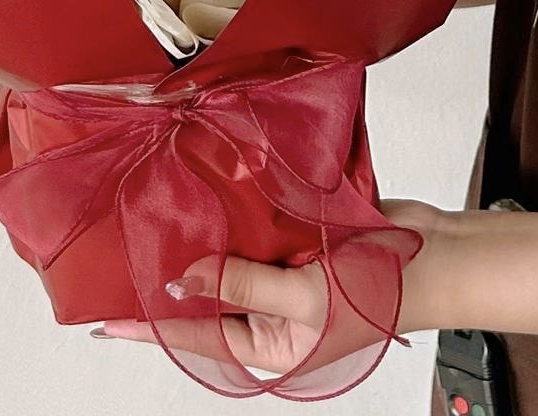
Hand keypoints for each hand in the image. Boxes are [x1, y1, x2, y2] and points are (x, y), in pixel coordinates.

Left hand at [99, 200, 452, 374]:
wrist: (432, 253)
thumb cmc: (378, 291)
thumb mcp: (303, 297)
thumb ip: (242, 284)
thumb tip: (184, 280)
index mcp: (269, 345)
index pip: (195, 337)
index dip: (149, 328)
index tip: (105, 322)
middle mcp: (269, 312)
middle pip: (206, 297)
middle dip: (171, 279)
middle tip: (122, 257)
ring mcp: (281, 274)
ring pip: (227, 258)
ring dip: (202, 240)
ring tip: (155, 220)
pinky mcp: (295, 241)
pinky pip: (254, 229)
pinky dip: (234, 215)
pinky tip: (208, 193)